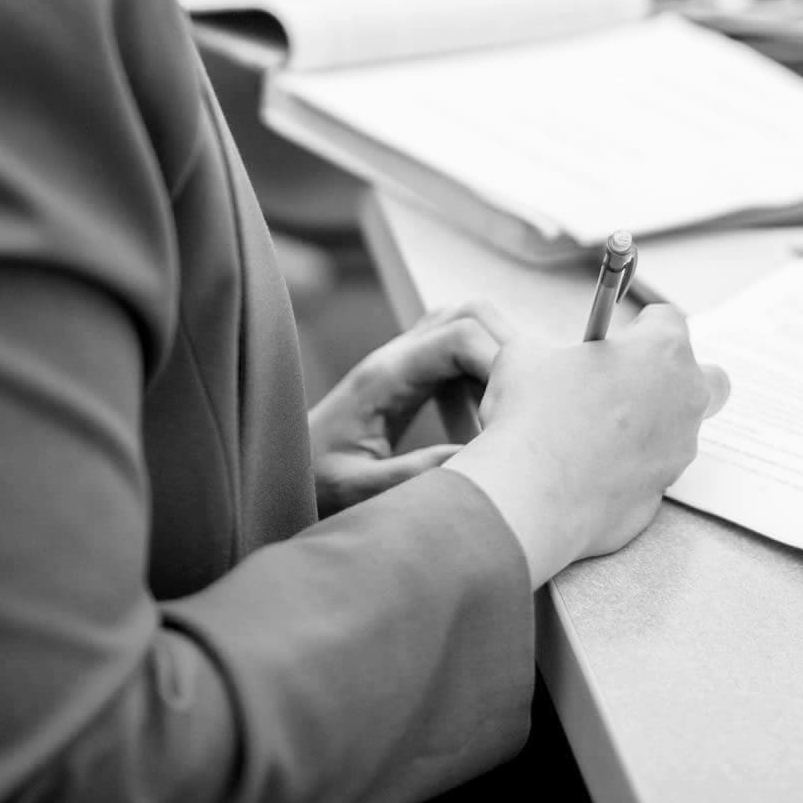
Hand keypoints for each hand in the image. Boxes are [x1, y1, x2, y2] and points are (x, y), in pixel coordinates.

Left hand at [308, 301, 512, 513]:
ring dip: (497, 352)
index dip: (500, 362)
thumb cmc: (311, 483)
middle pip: (468, 313)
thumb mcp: (357, 489)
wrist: (276, 473)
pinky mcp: (406, 374)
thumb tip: (478, 459)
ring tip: (513, 404)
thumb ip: (413, 474)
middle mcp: (394, 356)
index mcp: (385, 376)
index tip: (515, 412)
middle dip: (508, 346)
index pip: (460, 336)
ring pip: (465, 323)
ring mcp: (400, 360)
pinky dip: (482, 366)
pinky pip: (456, 348)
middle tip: (526, 401)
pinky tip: (488, 410)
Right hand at [446, 304, 730, 586]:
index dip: (638, 327)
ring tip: (594, 433)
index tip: (613, 343)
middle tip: (628, 384)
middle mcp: (686, 397)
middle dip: (674, 376)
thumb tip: (544, 359)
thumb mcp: (524, 358)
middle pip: (704, 375)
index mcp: (662, 350)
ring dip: (649, 425)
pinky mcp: (663, 491)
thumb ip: (548, 350)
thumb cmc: (534, 416)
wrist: (532, 496)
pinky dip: (630, 467)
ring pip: (680, 428)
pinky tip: (589, 471)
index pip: (668, 319)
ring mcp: (680, 449)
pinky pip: (653, 469)